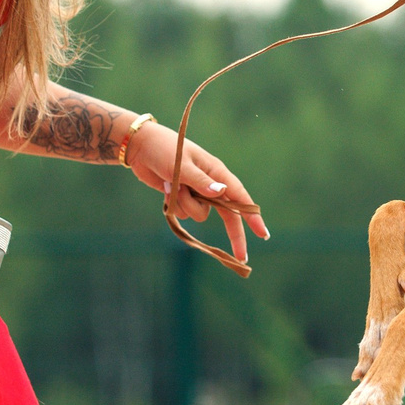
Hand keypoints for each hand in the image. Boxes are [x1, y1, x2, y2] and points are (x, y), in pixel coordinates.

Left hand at [130, 122, 267, 260]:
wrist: (141, 147)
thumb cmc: (165, 149)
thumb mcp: (182, 165)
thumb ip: (200, 181)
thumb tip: (220, 192)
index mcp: (217, 172)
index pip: (240, 197)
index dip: (252, 216)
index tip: (262, 233)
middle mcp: (210, 184)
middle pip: (228, 215)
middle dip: (234, 234)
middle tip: (241, 257)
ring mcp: (196, 193)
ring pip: (199, 215)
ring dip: (184, 205)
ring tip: (172, 184)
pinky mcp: (183, 198)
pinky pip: (184, 213)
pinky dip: (174, 205)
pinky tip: (166, 188)